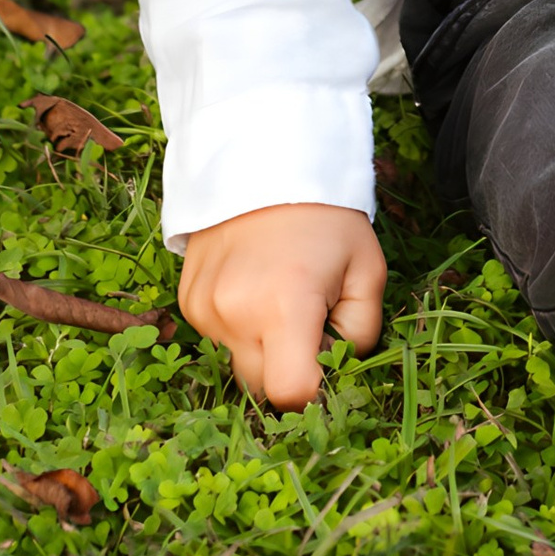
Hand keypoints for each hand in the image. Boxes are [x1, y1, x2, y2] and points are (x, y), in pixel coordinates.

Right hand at [178, 200, 385, 405]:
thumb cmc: (327, 218)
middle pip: (262, 387)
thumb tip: (335, 368)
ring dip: (263, 349)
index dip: (315, 391)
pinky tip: (256, 289)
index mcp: (285, 306)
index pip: (291, 393)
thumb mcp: (367, 271)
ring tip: (281, 298)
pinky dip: (240, 329)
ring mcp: (204, 309)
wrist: (267, 162)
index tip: (327, 363)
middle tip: (309, 324)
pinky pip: (218, 339)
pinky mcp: (187, 303)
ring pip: (239, 364)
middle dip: (290, 369)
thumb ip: (361, 333)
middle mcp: (235, 314)